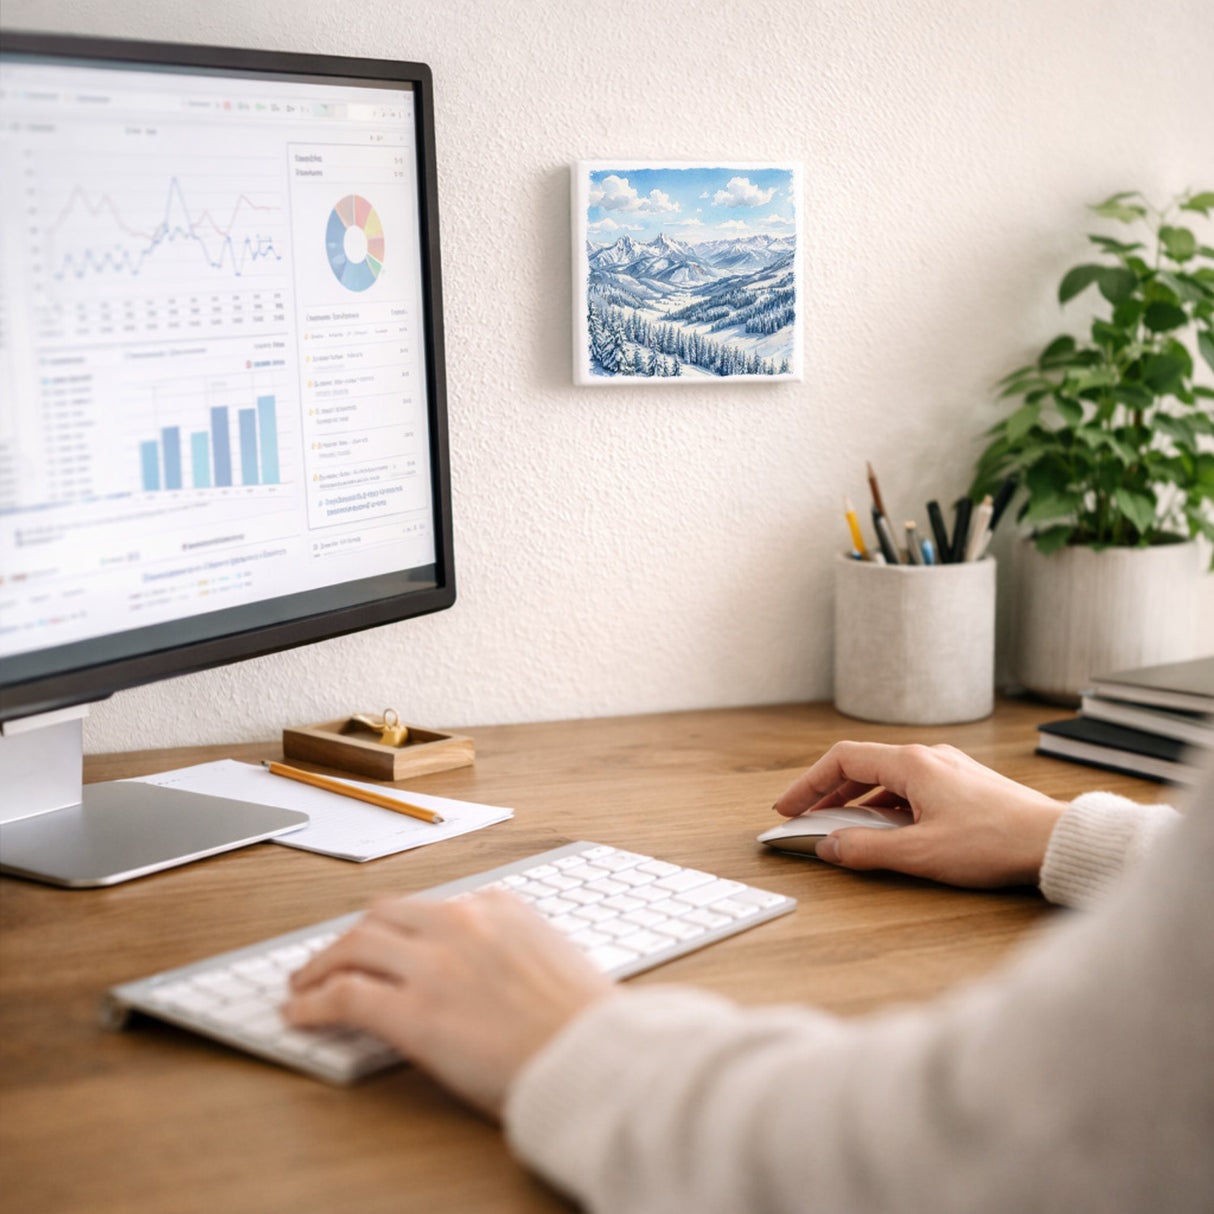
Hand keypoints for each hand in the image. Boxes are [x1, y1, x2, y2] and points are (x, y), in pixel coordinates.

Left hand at [282, 890, 611, 1117]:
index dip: (400, 929)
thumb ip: (513, 949)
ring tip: (305, 982)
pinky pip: (346, 997)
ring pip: (355, 944)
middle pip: (384, 914)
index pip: (432, 907)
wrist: (594, 1057)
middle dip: (354, 935)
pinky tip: (300, 1013)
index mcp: (500, 906)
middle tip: (336, 956)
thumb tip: (485, 969)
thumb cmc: (585, 1022)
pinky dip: (314, 1001)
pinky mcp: (413, 1013)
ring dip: (322, 962)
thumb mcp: (554, 958)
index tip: (388, 944)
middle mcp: (462, 922)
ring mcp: (434, 964)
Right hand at [772, 742, 1065, 888]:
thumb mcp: (920, 853)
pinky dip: (885, 806)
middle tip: (805, 817)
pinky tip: (887, 831)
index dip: (808, 783)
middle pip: (861, 766)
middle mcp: (927, 757)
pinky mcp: (963, 786)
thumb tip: (828, 847)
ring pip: (886, 778)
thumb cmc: (995, 842)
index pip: (842, 759)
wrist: (1055, 841)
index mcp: (911, 763)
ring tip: (841, 827)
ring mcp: (948, 769)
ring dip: (857, 801)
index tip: (788, 806)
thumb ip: (866, 850)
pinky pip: (910, 788)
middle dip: (828, 793)